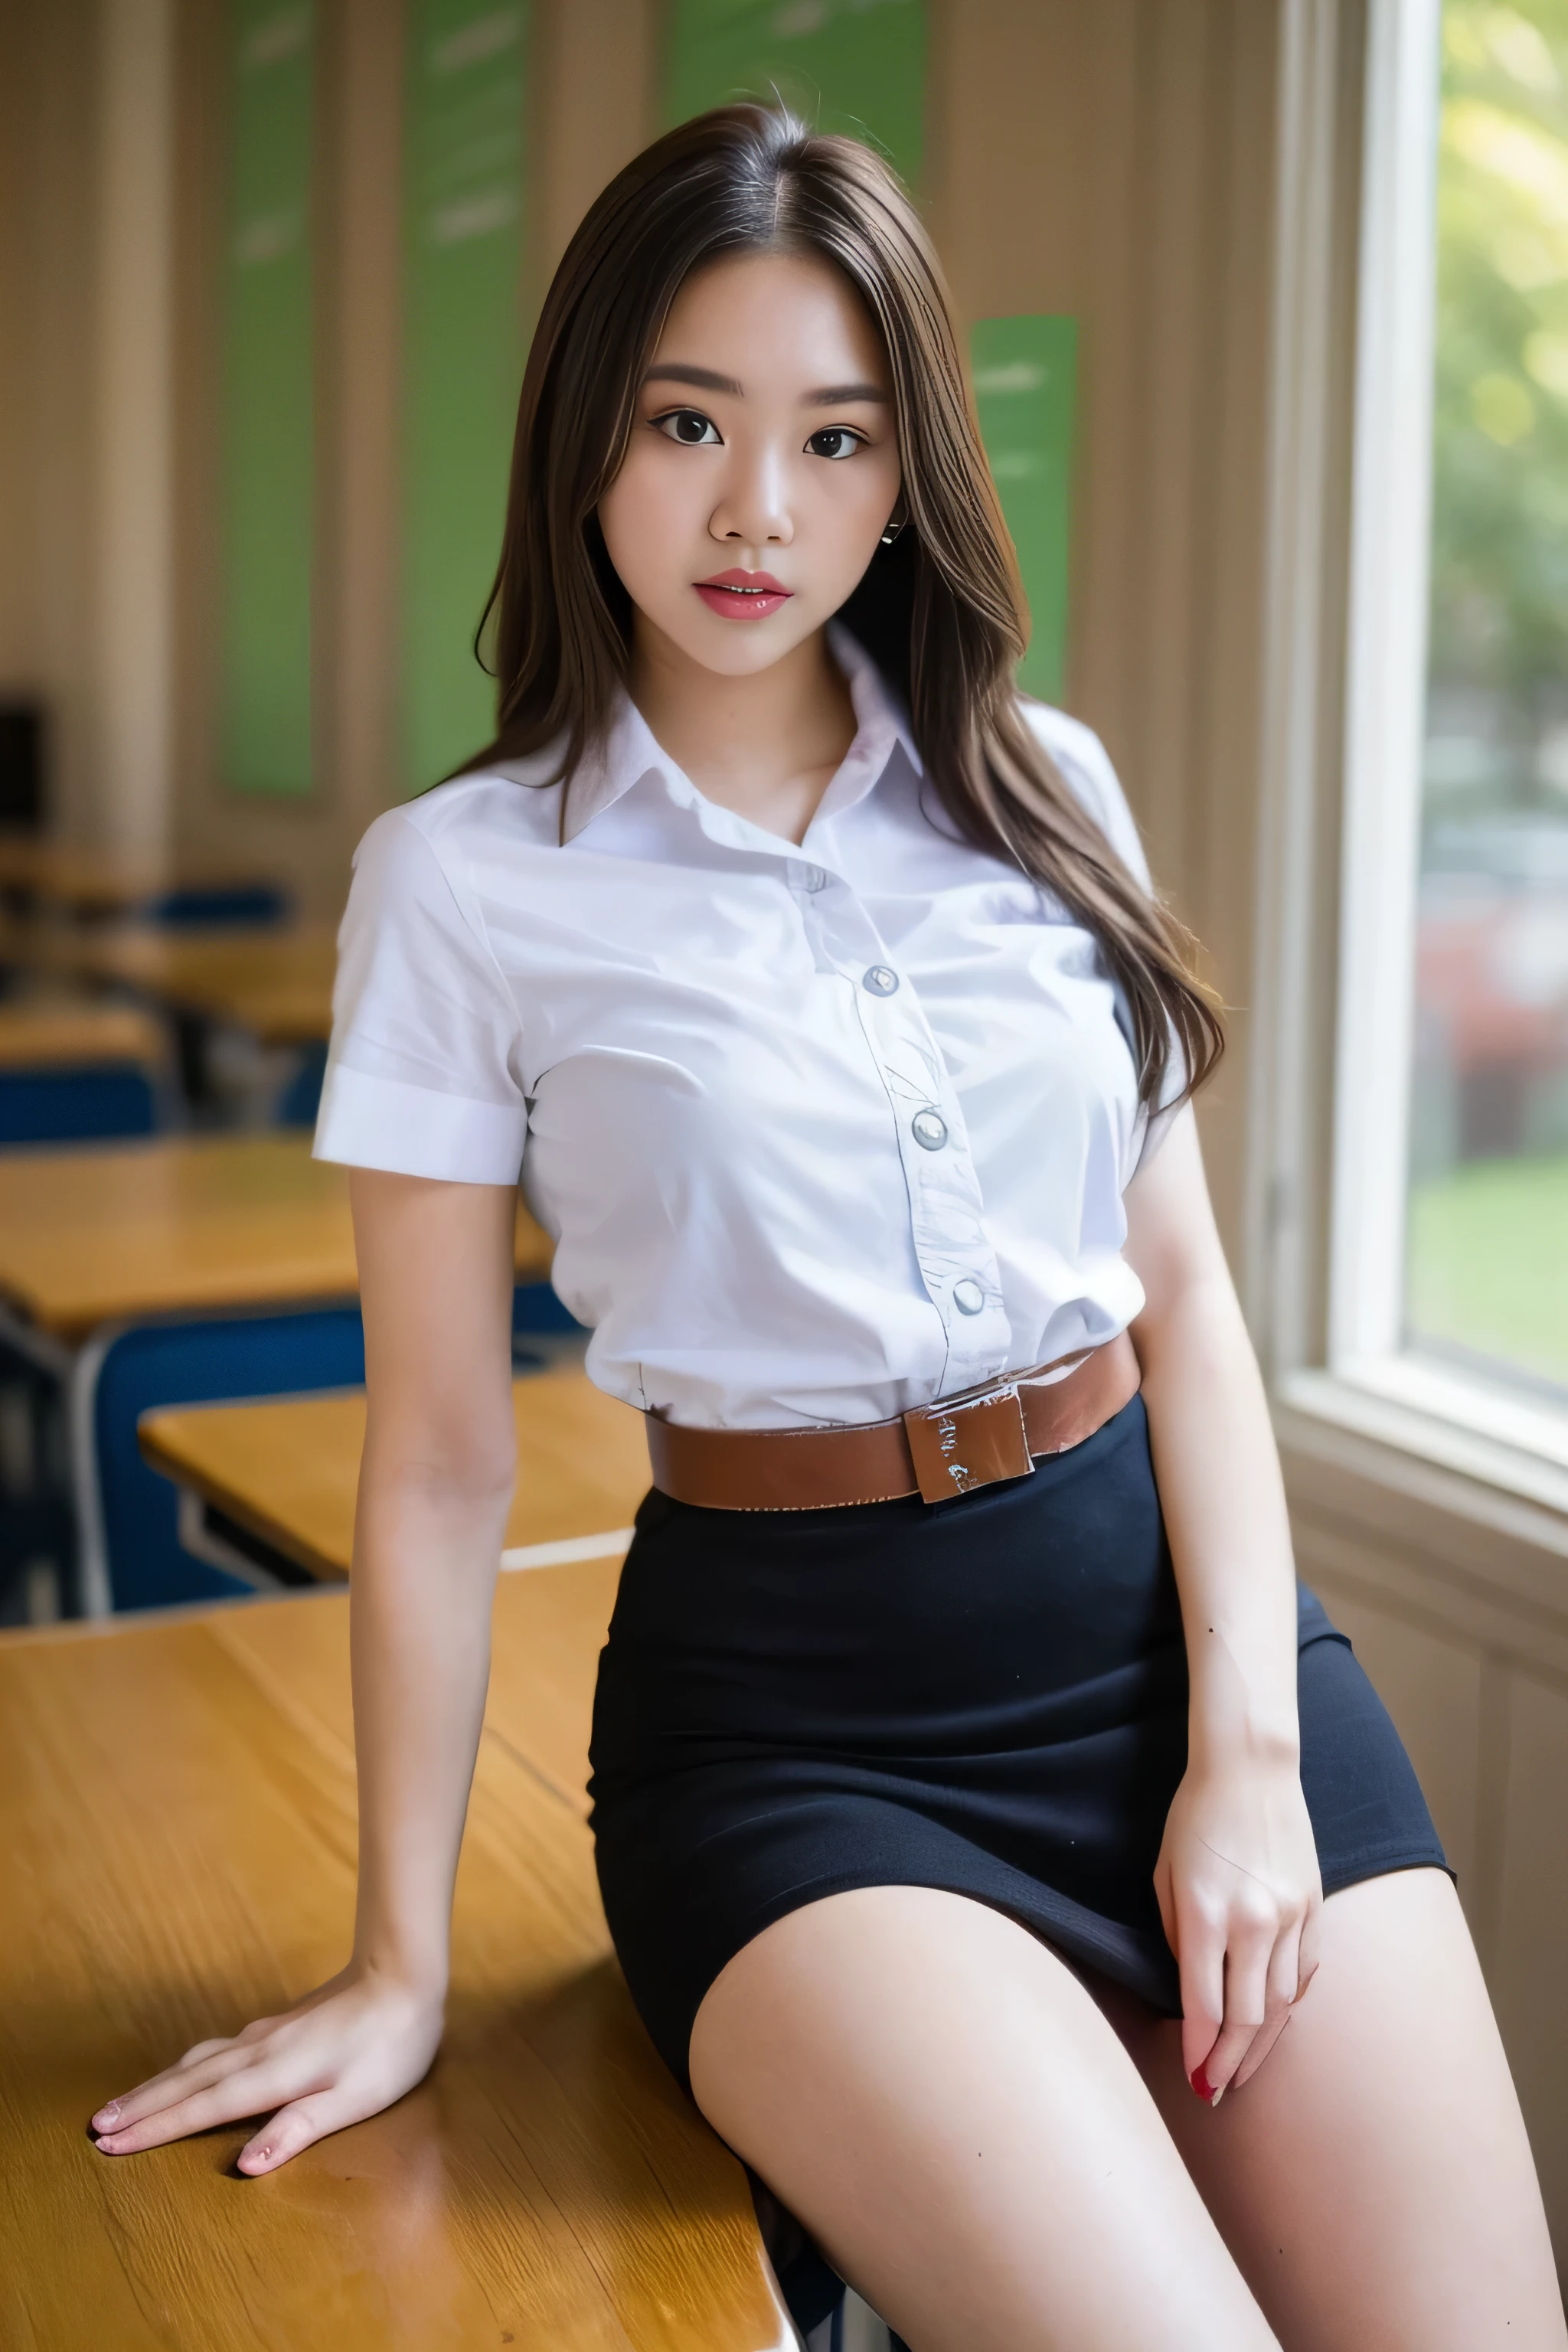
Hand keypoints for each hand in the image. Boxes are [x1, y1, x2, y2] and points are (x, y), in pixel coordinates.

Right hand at [88, 1963, 444, 2173]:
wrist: (404, 1973)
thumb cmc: (390, 2044)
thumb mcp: (355, 2097)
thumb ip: (299, 2128)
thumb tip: (244, 2166)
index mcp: (273, 2074)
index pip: (203, 2108)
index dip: (156, 2129)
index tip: (110, 2146)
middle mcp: (259, 2050)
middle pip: (187, 2082)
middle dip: (141, 2107)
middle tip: (95, 2127)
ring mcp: (266, 2034)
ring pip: (198, 2062)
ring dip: (157, 2085)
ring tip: (124, 2103)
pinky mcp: (278, 2026)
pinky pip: (216, 2049)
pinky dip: (186, 2066)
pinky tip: (185, 2071)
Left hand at [1153, 1754, 1321, 2103]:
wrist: (1251, 1768)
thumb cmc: (1194, 1816)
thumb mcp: (1165, 1873)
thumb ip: (1175, 1933)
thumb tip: (1188, 1984)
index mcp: (1207, 1915)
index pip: (1203, 2005)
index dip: (1197, 2050)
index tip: (1193, 2079)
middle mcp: (1254, 1922)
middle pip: (1247, 2018)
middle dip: (1228, 2063)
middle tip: (1214, 2092)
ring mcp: (1291, 1917)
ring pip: (1282, 2004)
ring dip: (1261, 2046)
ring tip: (1242, 2072)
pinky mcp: (1314, 1908)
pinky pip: (1305, 1973)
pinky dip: (1291, 2006)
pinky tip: (1277, 2026)